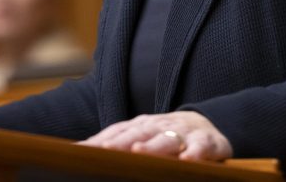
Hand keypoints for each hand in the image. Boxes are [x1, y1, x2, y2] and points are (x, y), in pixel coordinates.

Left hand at [79, 111, 232, 160]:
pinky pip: (200, 147)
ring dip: (152, 146)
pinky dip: (194, 153)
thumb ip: (115, 143)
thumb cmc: (163, 135)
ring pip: (166, 139)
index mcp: (140, 126)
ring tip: (138, 151)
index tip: (81, 150)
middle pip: (138, 133)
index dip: (99, 141)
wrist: (203, 125)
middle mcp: (158, 127)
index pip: (117, 133)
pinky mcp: (205, 142)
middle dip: (121, 141)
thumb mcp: (139, 136)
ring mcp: (182, 133)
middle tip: (106, 149)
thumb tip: (79, 150)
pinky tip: (186, 160)